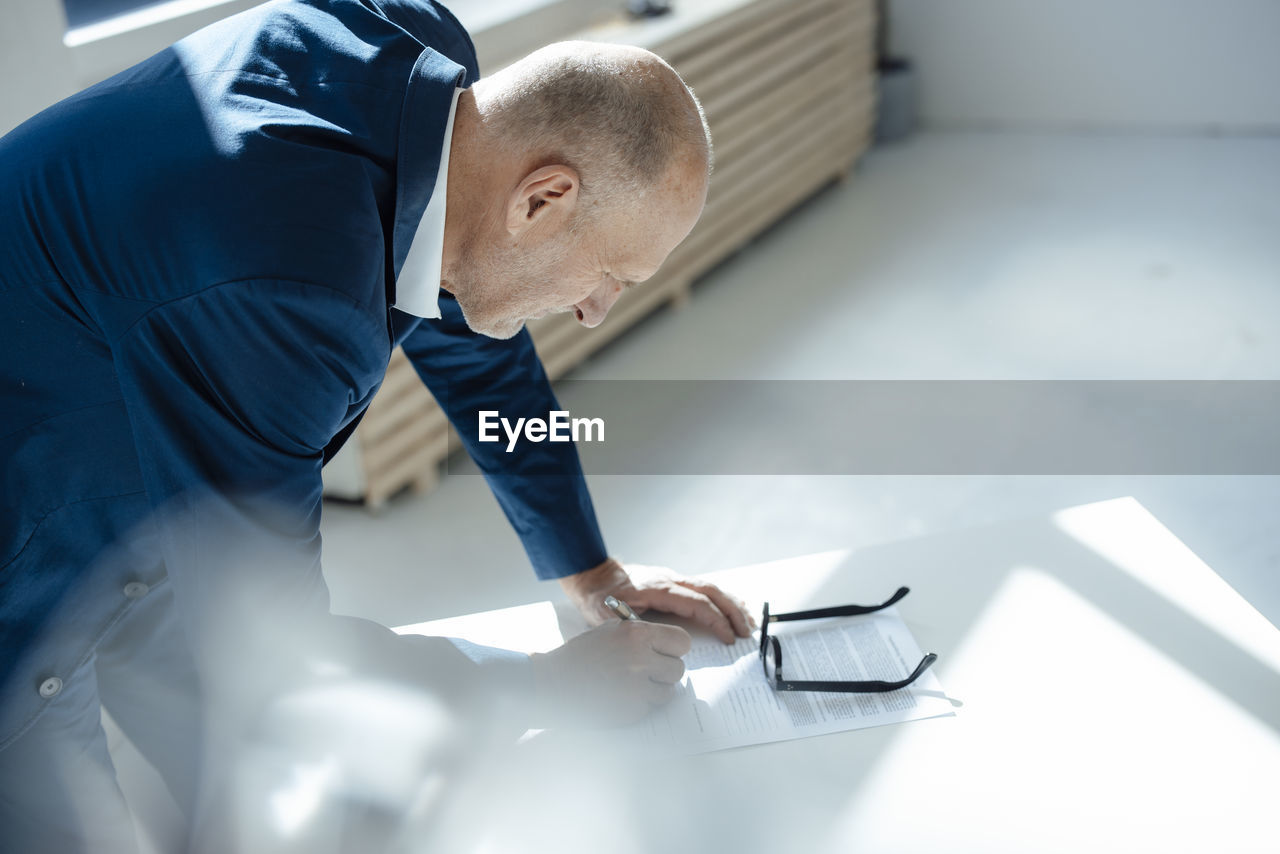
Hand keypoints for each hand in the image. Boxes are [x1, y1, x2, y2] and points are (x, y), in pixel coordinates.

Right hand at [528, 619, 690, 726]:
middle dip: (665, 671)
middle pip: (678, 669)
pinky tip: (618, 697)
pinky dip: (638, 705)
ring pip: (667, 692)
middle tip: (648, 671)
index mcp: (636, 634)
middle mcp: (640, 660)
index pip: (682, 641)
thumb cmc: (582, 655)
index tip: (667, 653)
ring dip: (654, 690)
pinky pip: (649, 708)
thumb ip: (642, 636)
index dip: (674, 648)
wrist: (554, 683)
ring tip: (630, 684)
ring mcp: (637, 688)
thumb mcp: (611, 632)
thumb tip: (668, 646)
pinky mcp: (631, 711)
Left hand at [559, 559, 754, 644]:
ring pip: (711, 587)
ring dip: (732, 604)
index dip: (716, 620)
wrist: (594, 577)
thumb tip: (657, 642)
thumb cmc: (600, 599)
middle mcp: (670, 579)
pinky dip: (721, 599)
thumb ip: (636, 628)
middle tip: (747, 632)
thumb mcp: (611, 617)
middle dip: (732, 612)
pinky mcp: (673, 581)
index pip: (697, 603)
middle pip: (711, 592)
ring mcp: (673, 578)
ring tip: (748, 622)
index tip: (728, 637)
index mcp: (659, 588)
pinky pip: (703, 588)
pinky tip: (732, 608)